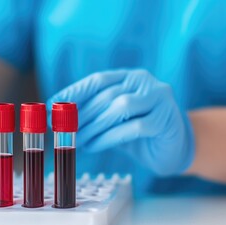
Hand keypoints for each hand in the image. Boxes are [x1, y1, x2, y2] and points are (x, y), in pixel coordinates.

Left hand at [47, 69, 194, 175]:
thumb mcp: (112, 118)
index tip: (51, 104)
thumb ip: (92, 113)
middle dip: (80, 114)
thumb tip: (56, 116)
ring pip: (120, 108)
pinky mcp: (166, 119)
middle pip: (106, 94)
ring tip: (76, 140)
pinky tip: (95, 146)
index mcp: (129, 76)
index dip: (73, 92)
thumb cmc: (137, 131)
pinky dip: (109, 138)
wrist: (174, 147)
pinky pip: (133, 127)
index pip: (97, 80)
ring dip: (93, 126)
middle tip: (61, 130)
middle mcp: (144, 81)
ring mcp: (159, 98)